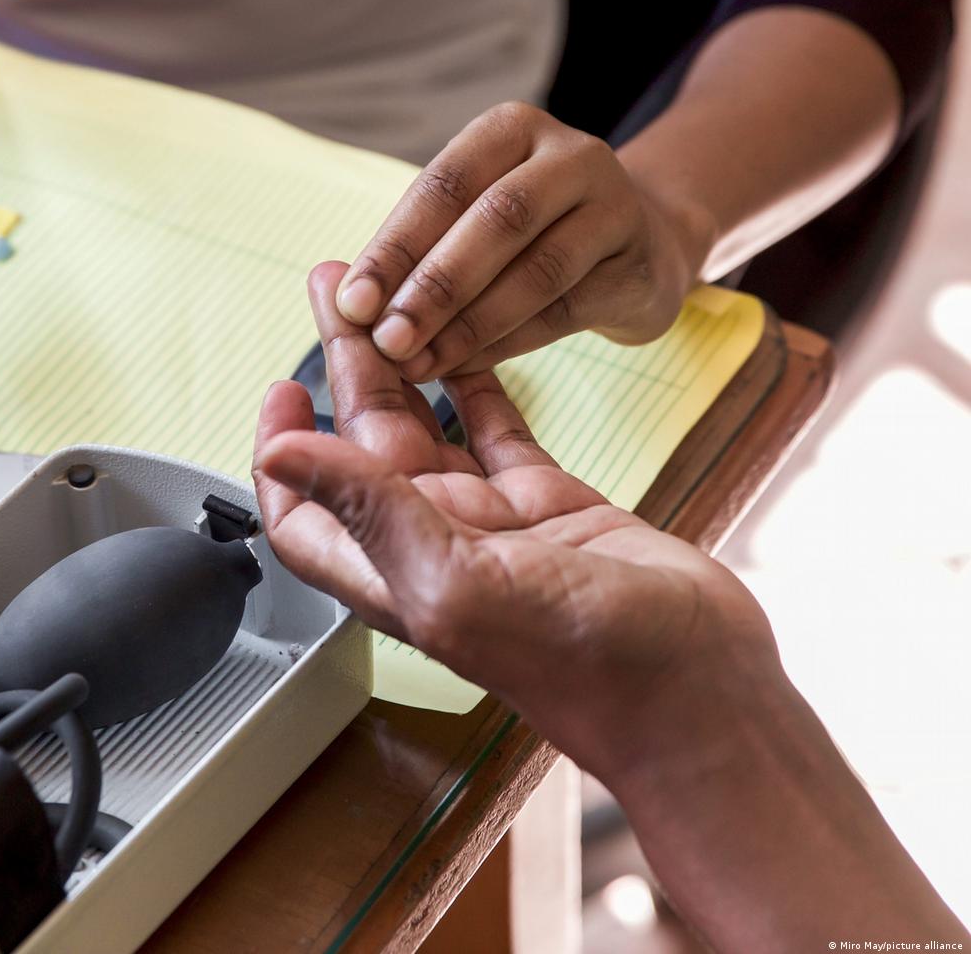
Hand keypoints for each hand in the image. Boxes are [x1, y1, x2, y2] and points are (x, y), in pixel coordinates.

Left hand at [253, 263, 779, 785]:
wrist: (697, 688)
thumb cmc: (585, 665)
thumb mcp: (457, 582)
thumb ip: (370, 512)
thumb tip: (278, 457)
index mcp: (394, 571)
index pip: (305, 513)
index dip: (283, 454)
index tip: (281, 387)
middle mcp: (433, 541)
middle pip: (363, 445)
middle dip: (342, 367)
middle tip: (333, 288)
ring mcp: (492, 519)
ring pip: (428, 424)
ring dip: (402, 361)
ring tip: (385, 292)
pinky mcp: (549, 500)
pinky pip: (498, 429)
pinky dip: (478, 383)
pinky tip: (466, 336)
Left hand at [334, 103, 714, 377]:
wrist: (638, 249)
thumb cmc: (527, 234)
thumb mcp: (471, 218)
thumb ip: (417, 248)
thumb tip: (344, 301)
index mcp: (510, 129)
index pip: (442, 185)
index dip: (394, 247)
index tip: (351, 304)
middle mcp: (569, 155)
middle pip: (495, 220)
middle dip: (433, 286)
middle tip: (387, 341)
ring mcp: (613, 205)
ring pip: (536, 269)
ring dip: (469, 324)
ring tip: (419, 364)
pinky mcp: (636, 263)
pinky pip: (563, 310)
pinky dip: (507, 344)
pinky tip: (463, 368)